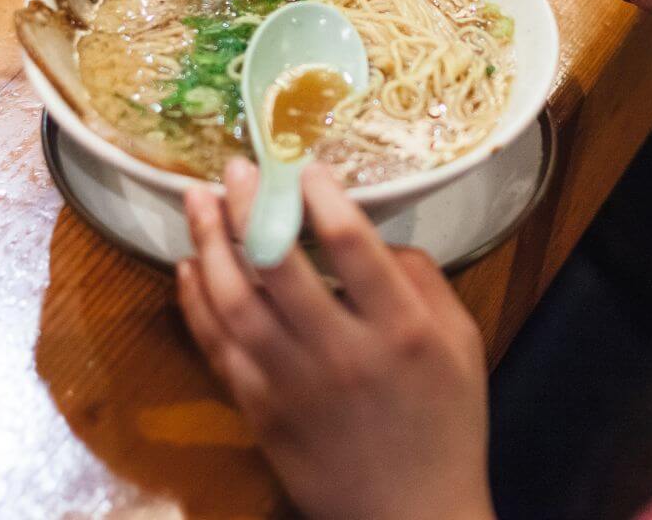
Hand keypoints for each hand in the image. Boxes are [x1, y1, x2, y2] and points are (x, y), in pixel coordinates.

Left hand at [177, 160, 493, 519]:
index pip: (352, 245)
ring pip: (235, 303)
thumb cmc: (445, 424)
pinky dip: (196, 302)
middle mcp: (341, 352)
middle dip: (250, 208)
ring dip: (209, 246)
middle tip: (235, 168)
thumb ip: (424, 280)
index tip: (305, 166)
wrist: (411, 516)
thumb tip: (374, 236)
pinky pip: (217, 346)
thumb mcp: (462, 343)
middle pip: (279, 265)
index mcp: (400, 329)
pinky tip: (188, 266)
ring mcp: (292, 383)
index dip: (321, 196)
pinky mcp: (260, 410)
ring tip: (197, 201)